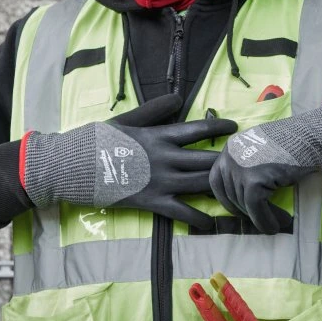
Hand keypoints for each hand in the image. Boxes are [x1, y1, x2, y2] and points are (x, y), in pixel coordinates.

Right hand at [22, 94, 237, 228]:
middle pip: (206, 159)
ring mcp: (160, 180)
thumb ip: (154, 110)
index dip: (220, 128)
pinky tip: (213, 223)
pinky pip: (182, 211)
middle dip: (229, 161)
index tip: (236, 128)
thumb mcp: (125, 120)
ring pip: (200, 183)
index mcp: (159, 135)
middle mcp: (165, 157)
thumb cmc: (96, 141)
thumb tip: (179, 98)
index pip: (197, 128)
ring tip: (241, 191)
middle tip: (249, 163)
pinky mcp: (152, 201)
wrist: (71, 167)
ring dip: (222, 187)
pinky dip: (199, 218)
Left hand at [209, 99, 321, 233]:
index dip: (228, 199)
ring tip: (276, 223)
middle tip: (263, 220)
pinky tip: (276, 226)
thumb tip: (241, 197)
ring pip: (244, 204)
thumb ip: (247, 166)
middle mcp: (230, 156)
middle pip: (229, 194)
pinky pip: (256, 208)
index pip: (216, 179)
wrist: (312, 137)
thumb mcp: (261, 150)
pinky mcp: (254, 180)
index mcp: (231, 147)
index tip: (242, 210)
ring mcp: (240, 168)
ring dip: (260, 218)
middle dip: (246, 211)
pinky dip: (265, 221)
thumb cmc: (293, 144)